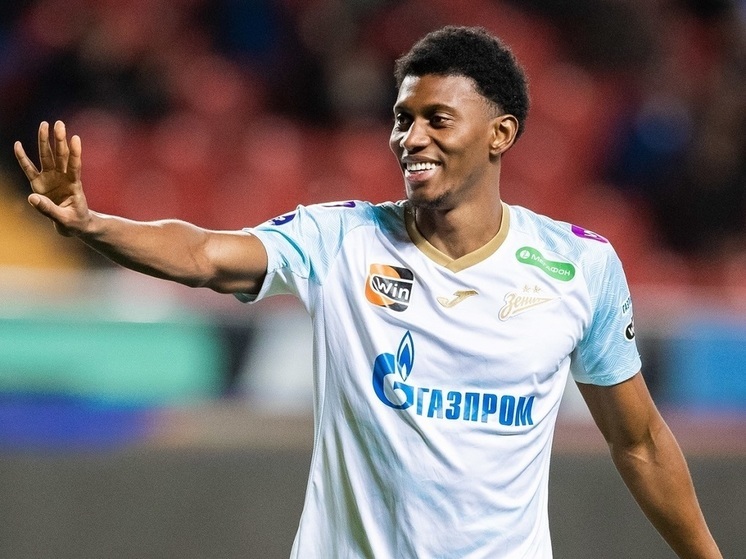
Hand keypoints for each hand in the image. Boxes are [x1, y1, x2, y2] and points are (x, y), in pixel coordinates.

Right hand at [14, 120, 90, 236]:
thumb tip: (31, 198)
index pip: (75, 166)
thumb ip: (48, 209)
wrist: (74, 225)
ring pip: (48, 157)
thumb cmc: (75, 222)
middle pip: (60, 156)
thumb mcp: (64, 219)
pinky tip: (18, 145)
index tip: (76, 138)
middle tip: (59, 124)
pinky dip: (23, 158)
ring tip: (45, 124)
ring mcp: (51, 179)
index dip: (75, 153)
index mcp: (74, 186)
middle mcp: (63, 178)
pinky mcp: (40, 183)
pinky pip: (29, 169)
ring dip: (45, 141)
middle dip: (59, 140)